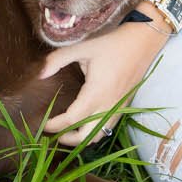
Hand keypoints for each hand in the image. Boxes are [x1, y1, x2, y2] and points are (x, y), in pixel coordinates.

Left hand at [39, 18, 168, 148]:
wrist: (143, 42)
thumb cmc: (112, 44)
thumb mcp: (82, 47)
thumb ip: (57, 60)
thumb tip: (39, 74)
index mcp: (96, 93)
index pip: (72, 119)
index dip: (55, 125)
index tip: (43, 124)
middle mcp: (108, 105)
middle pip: (86, 137)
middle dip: (68, 139)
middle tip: (53, 133)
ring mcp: (118, 108)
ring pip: (99, 136)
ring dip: (82, 139)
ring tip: (67, 131)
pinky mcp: (124, 106)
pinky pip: (108, 128)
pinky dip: (94, 132)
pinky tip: (85, 123)